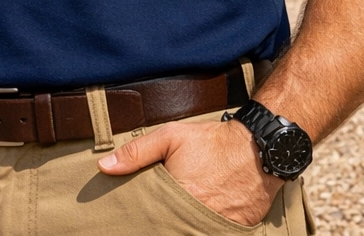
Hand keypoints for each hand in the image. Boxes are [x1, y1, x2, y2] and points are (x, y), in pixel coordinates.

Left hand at [98, 118, 284, 226]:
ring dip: (179, 226)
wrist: (260, 148)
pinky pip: (210, 234)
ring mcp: (215, 227)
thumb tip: (104, 167)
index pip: (150, 220)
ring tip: (174, 217)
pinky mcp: (232, 231)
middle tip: (157, 215)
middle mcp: (196, 217)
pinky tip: (192, 221)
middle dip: (160, 223)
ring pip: (188, 233)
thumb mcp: (171, 137)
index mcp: (177, 197)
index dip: (141, 219)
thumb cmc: (213, 142)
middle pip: (168, 228)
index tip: (132, 219)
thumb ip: (136, 152)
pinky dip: (200, 229)